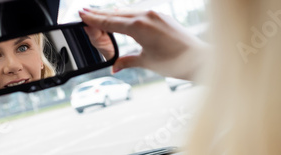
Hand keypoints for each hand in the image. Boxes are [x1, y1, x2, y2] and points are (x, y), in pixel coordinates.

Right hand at [79, 8, 207, 79]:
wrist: (198, 59)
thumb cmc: (175, 62)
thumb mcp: (146, 62)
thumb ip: (127, 61)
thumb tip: (115, 66)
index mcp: (138, 27)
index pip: (110, 21)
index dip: (94, 19)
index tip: (82, 14)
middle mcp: (146, 16)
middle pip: (116, 13)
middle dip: (100, 13)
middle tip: (85, 12)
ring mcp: (155, 14)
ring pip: (128, 11)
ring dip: (113, 13)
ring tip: (100, 14)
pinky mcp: (163, 16)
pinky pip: (139, 12)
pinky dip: (127, 15)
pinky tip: (123, 17)